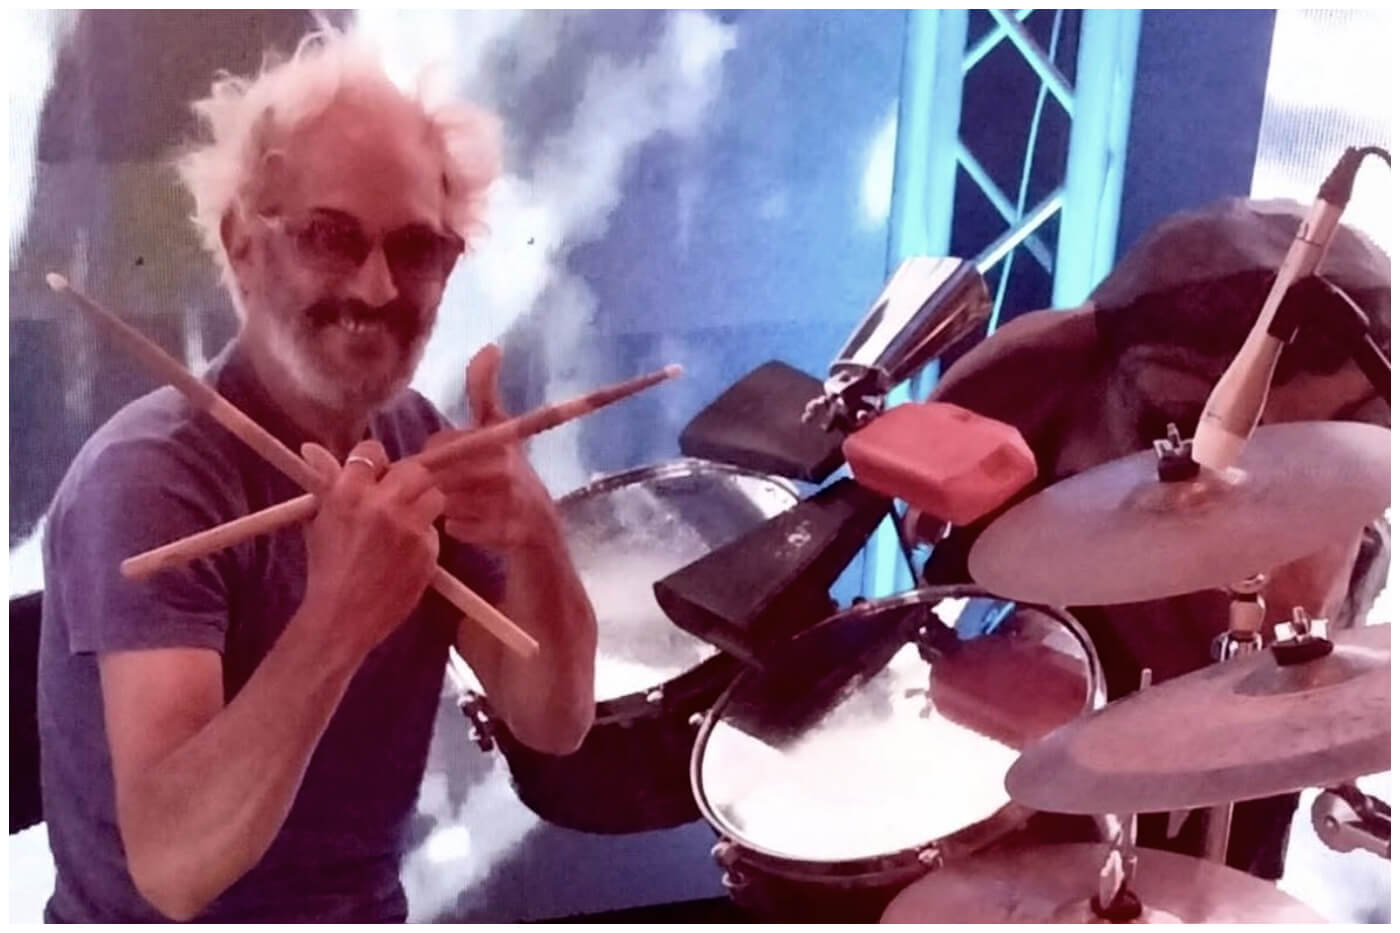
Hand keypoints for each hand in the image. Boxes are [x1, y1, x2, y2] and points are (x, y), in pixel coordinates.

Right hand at [299, 439, 445, 653]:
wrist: (343, 616)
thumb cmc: (326, 567)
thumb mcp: (319, 520)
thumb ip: (325, 483)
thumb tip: (312, 449)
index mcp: (349, 493)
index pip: (373, 451)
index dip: (375, 461)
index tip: (375, 473)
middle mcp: (383, 505)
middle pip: (414, 469)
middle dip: (408, 478)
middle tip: (398, 494)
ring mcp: (410, 529)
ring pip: (434, 496)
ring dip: (422, 504)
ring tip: (405, 521)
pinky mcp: (429, 550)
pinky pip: (434, 530)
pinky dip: (424, 536)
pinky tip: (406, 550)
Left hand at [423, 344, 561, 550]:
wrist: (542, 533)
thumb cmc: (511, 475)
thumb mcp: (501, 429)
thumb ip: (485, 390)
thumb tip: (491, 346)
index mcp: (501, 437)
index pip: (441, 441)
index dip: (435, 454)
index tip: (445, 462)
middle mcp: (508, 464)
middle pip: (439, 473)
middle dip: (438, 483)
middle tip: (450, 491)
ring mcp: (511, 500)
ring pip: (447, 501)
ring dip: (447, 507)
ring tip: (464, 507)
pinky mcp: (510, 532)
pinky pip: (459, 529)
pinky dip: (460, 530)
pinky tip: (472, 527)